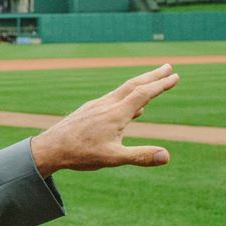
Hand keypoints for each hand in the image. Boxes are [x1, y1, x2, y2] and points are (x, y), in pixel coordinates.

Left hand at [30, 64, 177, 177]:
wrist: (49, 148)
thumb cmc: (80, 154)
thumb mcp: (113, 158)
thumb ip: (140, 156)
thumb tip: (167, 156)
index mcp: (115, 114)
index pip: (143, 94)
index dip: (161, 85)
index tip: (176, 76)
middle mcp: (106, 105)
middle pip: (133, 85)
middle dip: (153, 76)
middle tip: (168, 67)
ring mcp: (95, 106)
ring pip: (121, 91)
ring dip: (139, 84)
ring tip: (152, 83)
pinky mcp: (88, 111)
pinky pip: (111, 99)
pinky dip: (126, 97)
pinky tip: (131, 109)